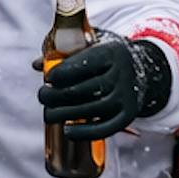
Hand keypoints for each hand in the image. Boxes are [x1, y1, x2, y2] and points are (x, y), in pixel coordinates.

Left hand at [37, 36, 162, 140]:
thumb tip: (37, 64)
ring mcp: (125, 98)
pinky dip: (84, 133)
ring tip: (49, 113)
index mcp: (111, 53)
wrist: (141, 70)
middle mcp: (121, 76)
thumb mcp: (91, 44)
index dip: (61, 73)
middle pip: (82, 89)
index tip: (48, 78)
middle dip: (56, 95)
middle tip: (42, 96)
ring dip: (64, 114)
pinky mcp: (127, 116)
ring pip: (90, 110)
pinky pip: (104, 129)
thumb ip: (65, 52)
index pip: (83, 64)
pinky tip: (67, 131)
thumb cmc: (106, 57)